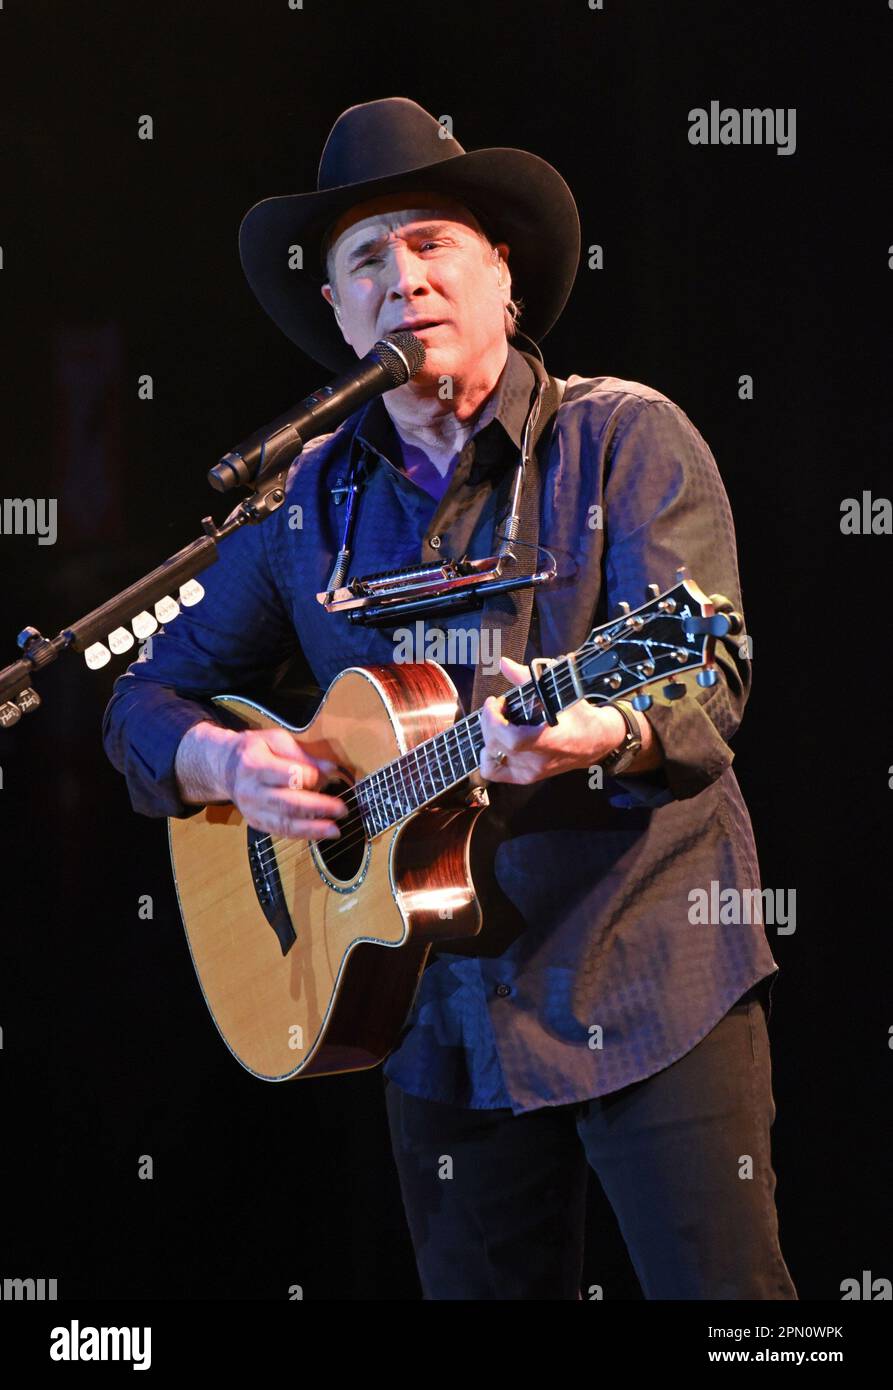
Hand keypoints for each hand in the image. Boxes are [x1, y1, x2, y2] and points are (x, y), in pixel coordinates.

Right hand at [222, 727, 348, 839]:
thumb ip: (302, 754)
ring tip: (334, 830)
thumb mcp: (275, 740)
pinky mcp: (256, 822)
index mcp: (255, 765)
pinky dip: (301, 834)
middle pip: (287, 803)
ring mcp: (252, 810)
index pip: (288, 775)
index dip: (310, 776)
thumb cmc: (254, 750)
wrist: (225, 768)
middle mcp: (251, 791)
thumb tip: (330, 769)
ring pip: (284, 823)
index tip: (328, 775)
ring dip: (312, 829)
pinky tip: (319, 833)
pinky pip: (280, 831)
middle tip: (341, 809)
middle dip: (318, 808)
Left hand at [478, 657, 626, 784]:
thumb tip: (503, 663)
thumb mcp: (557, 693)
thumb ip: (526, 678)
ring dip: (487, 740)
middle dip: (489, 723)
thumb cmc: (579, 715)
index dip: (494, 721)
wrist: (596, 741)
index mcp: (548, 741)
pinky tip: (497, 741)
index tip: (495, 702)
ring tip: (497, 725)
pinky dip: (490, 756)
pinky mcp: (527, 777)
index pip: (512, 739)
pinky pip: (496, 773)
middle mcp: (537, 761)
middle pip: (496, 747)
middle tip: (497, 708)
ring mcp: (531, 772)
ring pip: (490, 762)